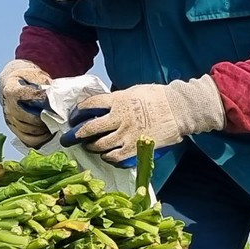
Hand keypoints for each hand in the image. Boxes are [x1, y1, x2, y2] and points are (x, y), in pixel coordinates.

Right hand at [0, 60, 52, 147]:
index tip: (55, 100)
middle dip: (48, 118)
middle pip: (32, 118)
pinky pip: (30, 141)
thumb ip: (43, 82)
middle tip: (60, 115)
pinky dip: (42, 139)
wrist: (12, 86)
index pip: (32, 97)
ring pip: (32, 131)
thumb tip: (53, 96)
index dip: (46, 100)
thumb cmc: (26, 80)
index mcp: (12, 90)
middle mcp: (9, 108)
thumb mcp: (34, 74)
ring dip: (46, 129)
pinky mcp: (15, 131)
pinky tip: (49, 132)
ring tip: (56, 123)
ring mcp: (11, 121)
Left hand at [61, 77, 224, 162]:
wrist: (179, 110)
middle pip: (89, 128)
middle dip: (76, 135)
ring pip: (99, 145)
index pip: (90, 105)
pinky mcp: (135, 148)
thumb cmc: (159, 97)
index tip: (74, 116)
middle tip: (69, 138)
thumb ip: (117, 99)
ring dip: (90, 147)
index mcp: (118, 100)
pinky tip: (106, 155)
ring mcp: (126, 135)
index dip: (78, 112)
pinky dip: (107, 157)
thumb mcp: (134, 91)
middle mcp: (119, 118)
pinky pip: (114, 157)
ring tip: (89, 146)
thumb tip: (104, 105)